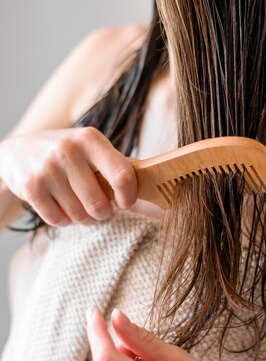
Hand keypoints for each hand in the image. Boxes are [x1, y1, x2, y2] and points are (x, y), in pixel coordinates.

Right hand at [0, 127, 136, 226]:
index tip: (125, 203)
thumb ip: (118, 164)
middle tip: (99, 208)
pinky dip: (63, 220)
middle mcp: (68, 151)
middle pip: (100, 205)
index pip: (123, 175)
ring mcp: (47, 169)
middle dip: (103, 213)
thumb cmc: (66, 153)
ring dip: (83, 218)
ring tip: (78, 205)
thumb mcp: (91, 148)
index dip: (129, 196)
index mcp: (90, 139)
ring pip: (79, 216)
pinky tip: (60, 205)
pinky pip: (59, 220)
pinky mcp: (31, 187)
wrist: (16, 151)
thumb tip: (154, 182)